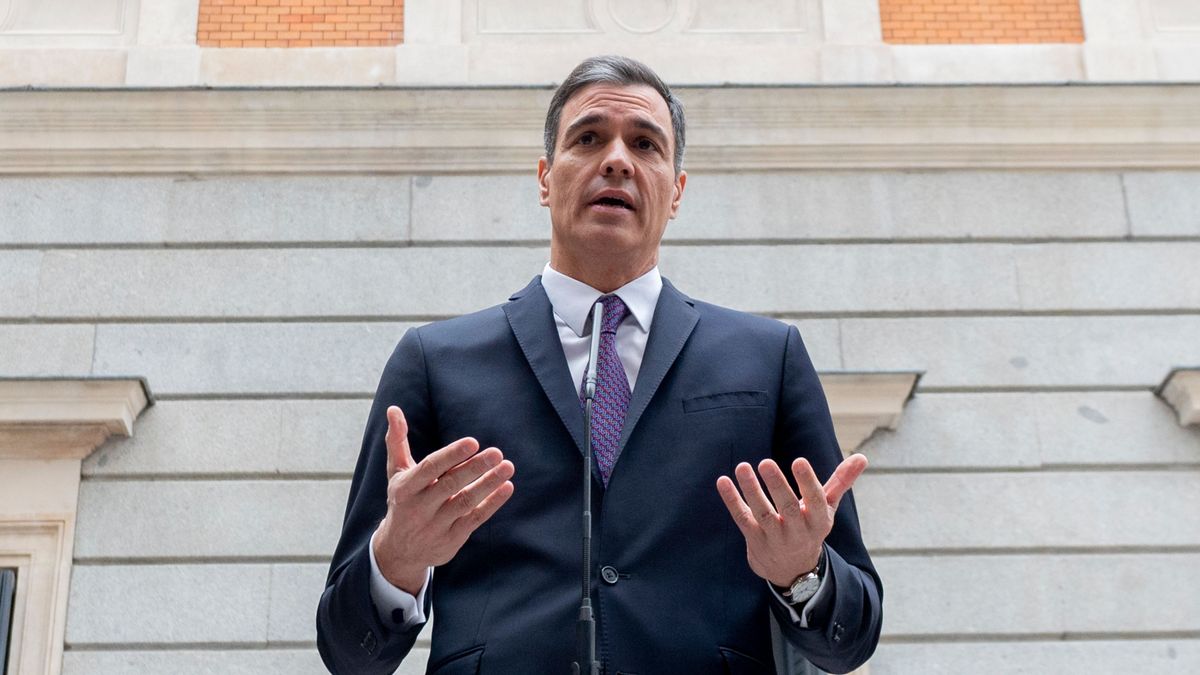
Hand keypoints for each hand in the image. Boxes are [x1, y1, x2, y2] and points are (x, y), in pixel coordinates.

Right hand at [373, 405, 514, 593]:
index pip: (430, 468)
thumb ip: (397, 441)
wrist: (399, 551)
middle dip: (475, 468)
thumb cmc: (402, 500)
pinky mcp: (451, 539)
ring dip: (488, 485)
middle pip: (450, 485)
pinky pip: (475, 519)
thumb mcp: (396, 472)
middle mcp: (420, 507)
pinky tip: (507, 487)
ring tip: (507, 467)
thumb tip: (393, 409)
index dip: (451, 455)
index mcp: (406, 487)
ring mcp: (436, 525)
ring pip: (465, 503)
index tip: (473, 442)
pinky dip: (492, 504)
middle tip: (497, 453)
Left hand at [716, 454, 866, 587]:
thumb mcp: (827, 508)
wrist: (793, 570)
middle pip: (787, 508)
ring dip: (751, 490)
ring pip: (762, 513)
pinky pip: (741, 519)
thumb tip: (863, 458)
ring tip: (743, 467)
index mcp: (818, 521)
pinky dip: (731, 500)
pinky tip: (723, 481)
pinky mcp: (754, 540)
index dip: (807, 482)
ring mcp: (774, 538)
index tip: (799, 461)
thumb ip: (841, 482)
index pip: (815, 501)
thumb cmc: (810, 527)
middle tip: (766, 462)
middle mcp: (797, 531)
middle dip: (777, 485)